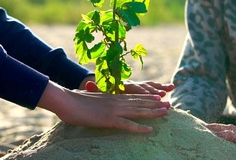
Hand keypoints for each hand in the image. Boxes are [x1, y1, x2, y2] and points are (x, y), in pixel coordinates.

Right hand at [38, 81, 169, 133]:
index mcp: (112, 97)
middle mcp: (116, 101)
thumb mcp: (90, 98)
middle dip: (155, 104)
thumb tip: (99, 102)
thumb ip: (99, 99)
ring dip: (153, 113)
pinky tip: (150, 130)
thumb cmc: (74, 100)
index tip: (158, 97)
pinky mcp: (109, 119)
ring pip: (138, 111)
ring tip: (166, 112)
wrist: (66, 100)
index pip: (133, 97)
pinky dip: (140, 128)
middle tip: (169, 104)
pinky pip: (128, 125)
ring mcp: (114, 110)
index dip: (147, 97)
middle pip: (140, 103)